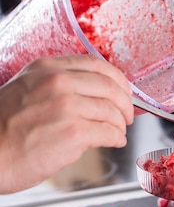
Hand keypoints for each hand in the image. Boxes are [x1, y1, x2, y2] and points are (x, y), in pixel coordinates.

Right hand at [0, 54, 133, 193]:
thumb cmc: (2, 129)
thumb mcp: (25, 89)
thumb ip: (55, 86)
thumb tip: (88, 94)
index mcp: (47, 68)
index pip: (96, 65)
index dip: (117, 79)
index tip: (124, 90)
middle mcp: (59, 82)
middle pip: (110, 86)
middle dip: (124, 103)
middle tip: (127, 115)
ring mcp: (67, 106)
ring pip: (112, 110)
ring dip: (121, 123)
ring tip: (120, 132)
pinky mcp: (74, 132)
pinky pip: (109, 132)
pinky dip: (117, 137)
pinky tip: (115, 141)